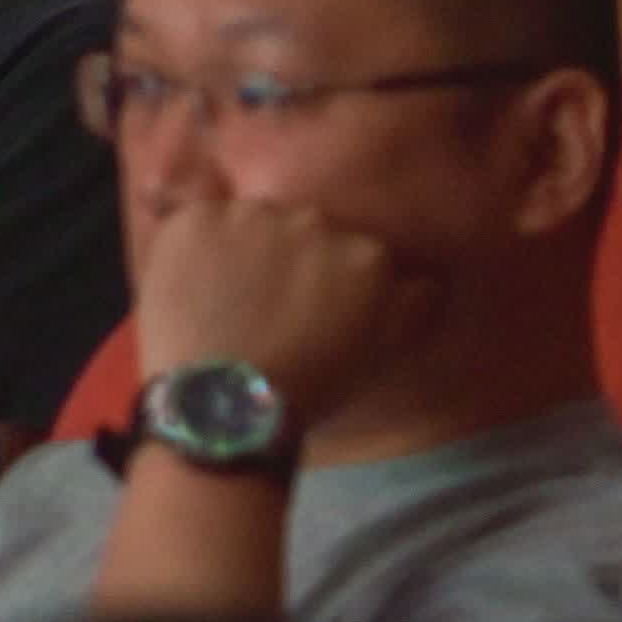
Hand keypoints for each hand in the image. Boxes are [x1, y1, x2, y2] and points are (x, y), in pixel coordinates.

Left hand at [126, 186, 433, 430]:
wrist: (222, 405)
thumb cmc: (307, 390)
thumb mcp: (380, 354)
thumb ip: (414, 305)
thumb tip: (431, 276)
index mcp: (368, 255)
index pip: (350, 249)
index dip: (324, 280)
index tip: (304, 312)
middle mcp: (316, 222)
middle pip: (300, 228)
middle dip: (284, 258)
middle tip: (260, 308)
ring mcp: (254, 216)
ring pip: (250, 220)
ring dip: (239, 249)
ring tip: (221, 302)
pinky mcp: (198, 219)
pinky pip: (198, 220)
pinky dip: (193, 248)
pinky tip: (190, 289)